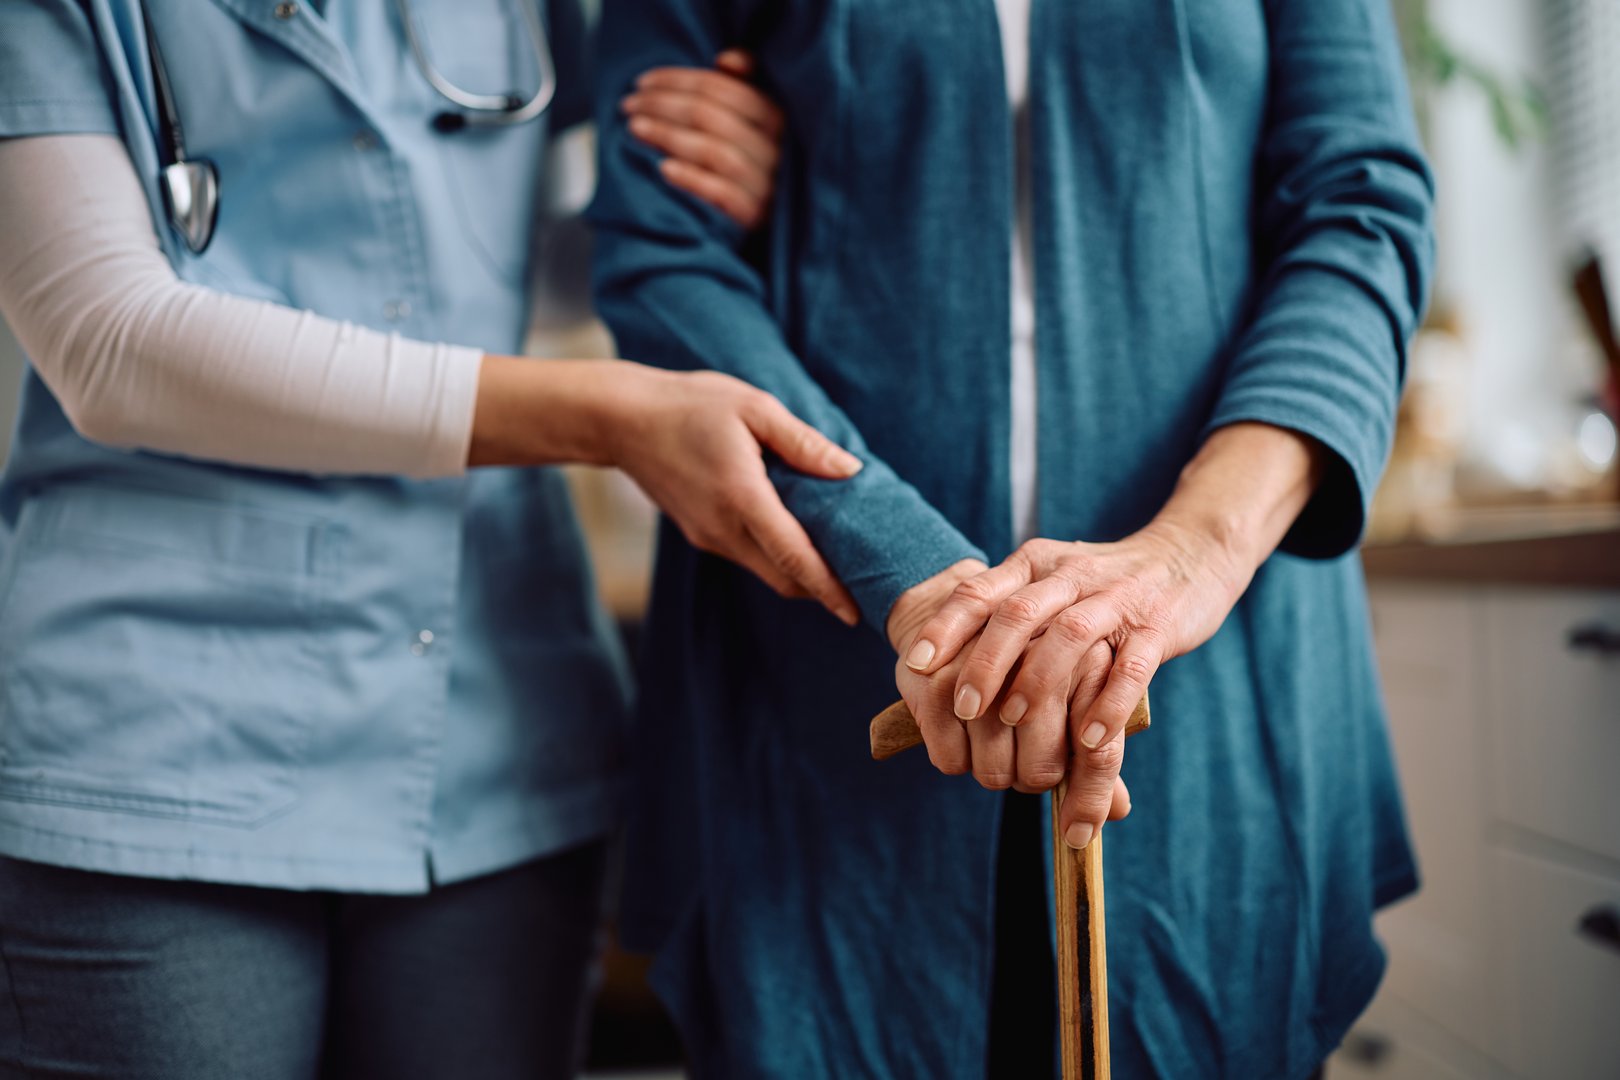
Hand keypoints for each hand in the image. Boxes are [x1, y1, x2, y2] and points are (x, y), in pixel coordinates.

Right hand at [605, 365, 860, 624]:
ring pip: (766, 570)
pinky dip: (778, 557)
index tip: (855, 612)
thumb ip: (803, 443)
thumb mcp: (753, 408)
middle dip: (823, 590)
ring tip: (839, 561)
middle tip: (863, 588)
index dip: (828, 588)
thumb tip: (850, 470)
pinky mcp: (700, 534)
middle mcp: (724, 529)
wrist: (622, 421)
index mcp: (742, 498)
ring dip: (801, 573)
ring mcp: (709, 537)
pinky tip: (798, 537)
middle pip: (784, 578)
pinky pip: (748, 556)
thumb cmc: (690, 405)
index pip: (794, 557)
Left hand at [623, 50, 784, 228]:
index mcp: (775, 117)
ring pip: (714, 152)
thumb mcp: (752, 121)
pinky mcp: (754, 215)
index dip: (677, 80)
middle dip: (663, 105)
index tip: (641, 83)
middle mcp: (775, 148)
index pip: (722, 88)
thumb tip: (725, 60)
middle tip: (628, 104)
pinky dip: (691, 178)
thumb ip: (741, 86)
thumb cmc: (751, 161)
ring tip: (635, 128)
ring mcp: (766, 184)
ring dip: (668, 136)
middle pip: (711, 116)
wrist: (770, 218)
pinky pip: (722, 194)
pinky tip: (663, 168)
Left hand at [903, 525, 1250, 844]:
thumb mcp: (1048, 580)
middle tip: (962, 706)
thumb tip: (939, 668)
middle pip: (1018, 613)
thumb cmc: (1102, 582)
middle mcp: (1071, 576)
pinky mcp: (1159, 626)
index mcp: (1035, 564)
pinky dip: (1107, 703)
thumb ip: (1004, 612)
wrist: (1191, 553)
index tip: (914, 663)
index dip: (945, 627)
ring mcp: (1117, 600)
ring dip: (1037, 681)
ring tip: (1011, 720)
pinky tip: (1086, 739)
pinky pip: (1131, 667)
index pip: (980, 590)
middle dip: (985, 662)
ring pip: (1070, 635)